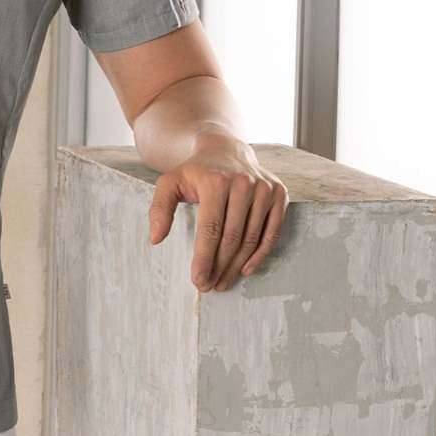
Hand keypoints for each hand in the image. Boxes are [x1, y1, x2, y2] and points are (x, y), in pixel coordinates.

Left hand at [148, 134, 288, 292]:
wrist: (225, 149)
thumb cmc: (195, 171)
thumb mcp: (170, 182)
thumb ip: (159, 208)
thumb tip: (156, 238)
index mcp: (215, 181)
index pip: (210, 229)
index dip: (204, 258)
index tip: (197, 280)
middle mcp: (243, 184)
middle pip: (232, 237)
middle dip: (220, 267)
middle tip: (209, 286)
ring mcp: (264, 189)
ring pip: (252, 238)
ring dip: (237, 266)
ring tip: (223, 282)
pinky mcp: (279, 194)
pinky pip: (272, 232)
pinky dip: (260, 254)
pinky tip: (246, 269)